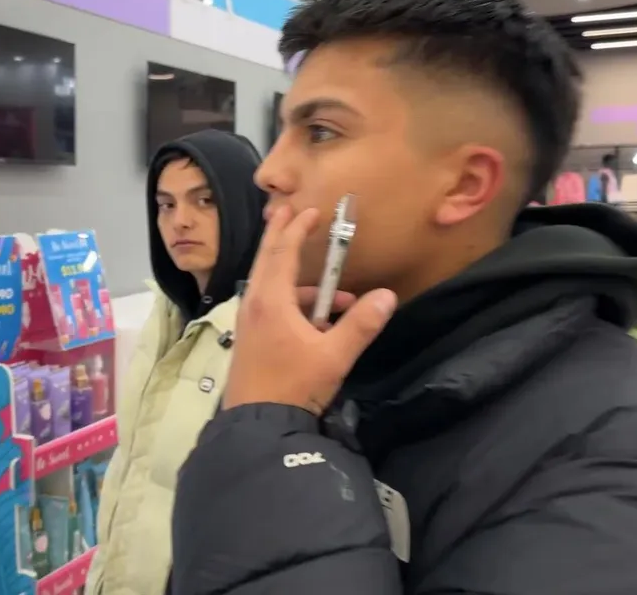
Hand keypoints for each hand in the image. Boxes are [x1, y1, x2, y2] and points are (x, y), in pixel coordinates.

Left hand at [223, 205, 397, 414]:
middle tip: (292, 212)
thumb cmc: (293, 386)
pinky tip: (324, 325)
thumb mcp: (334, 356)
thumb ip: (360, 325)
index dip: (297, 228)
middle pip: (268, 259)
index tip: (311, 210)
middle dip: (282, 235)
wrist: (257, 426)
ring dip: (303, 283)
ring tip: (341, 298)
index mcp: (271, 301)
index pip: (282, 252)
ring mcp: (249, 322)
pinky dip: (297, 305)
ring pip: (273, 286)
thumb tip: (387, 296)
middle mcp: (255, 304)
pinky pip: (273, 307)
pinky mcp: (251, 339)